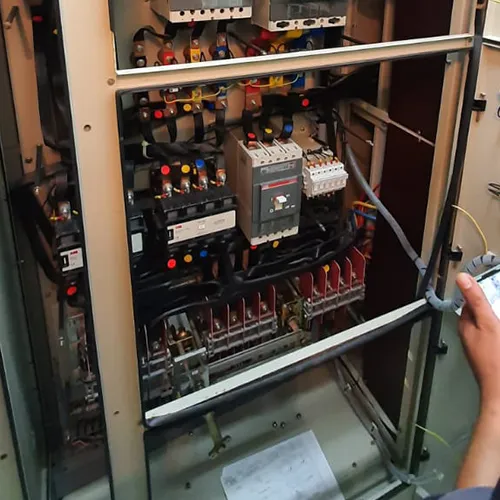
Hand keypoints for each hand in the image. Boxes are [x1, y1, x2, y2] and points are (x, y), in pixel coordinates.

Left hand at [457, 273, 499, 411]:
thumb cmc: (495, 359)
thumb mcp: (487, 322)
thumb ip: (476, 301)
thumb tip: (462, 278)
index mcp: (466, 327)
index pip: (468, 304)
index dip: (478, 294)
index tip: (488, 286)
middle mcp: (471, 338)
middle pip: (480, 317)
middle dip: (490, 309)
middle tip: (495, 303)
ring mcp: (483, 349)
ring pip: (489, 330)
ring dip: (494, 323)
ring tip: (497, 316)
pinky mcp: (492, 359)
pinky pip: (494, 343)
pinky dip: (497, 335)